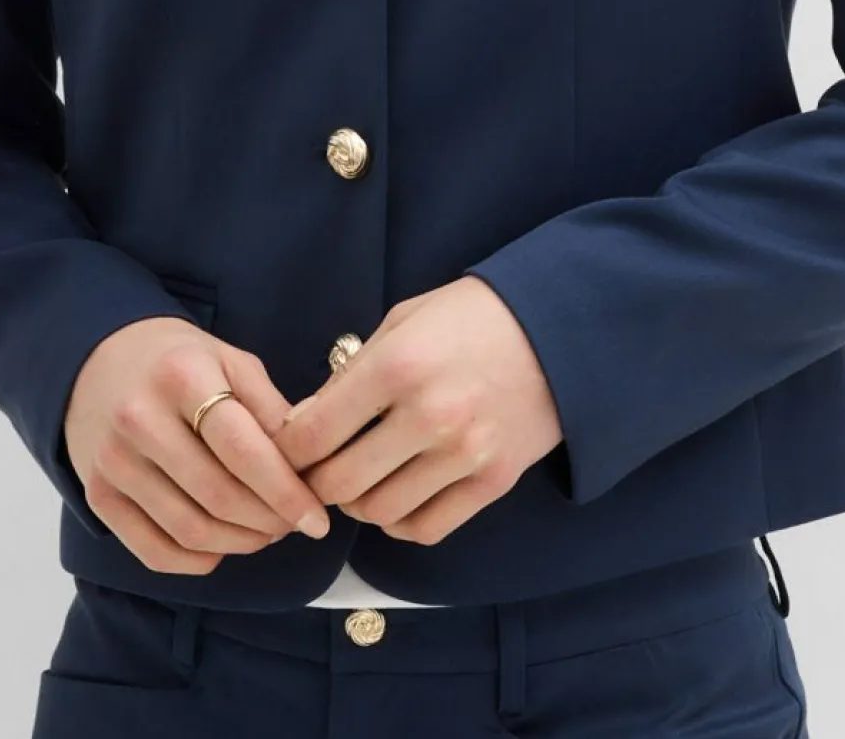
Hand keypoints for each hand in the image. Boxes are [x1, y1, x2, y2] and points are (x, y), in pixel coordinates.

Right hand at [62, 315, 331, 574]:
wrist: (99, 361)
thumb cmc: (180, 362)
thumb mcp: (231, 362)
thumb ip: (271, 409)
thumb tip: (312, 465)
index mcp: (182, 376)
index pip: (242, 449)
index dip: (286, 491)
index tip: (318, 519)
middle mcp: (140, 419)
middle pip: (218, 496)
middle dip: (269, 521)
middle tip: (294, 523)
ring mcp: (113, 462)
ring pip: (190, 530)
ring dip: (240, 543)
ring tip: (266, 532)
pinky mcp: (98, 496)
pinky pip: (155, 552)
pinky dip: (200, 560)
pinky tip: (223, 544)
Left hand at [273, 275, 562, 545]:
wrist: (559, 328)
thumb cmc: (472, 316)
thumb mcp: (404, 321)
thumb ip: (352, 372)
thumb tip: (306, 423)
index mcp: (398, 365)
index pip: (312, 433)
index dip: (286, 448)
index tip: (284, 447)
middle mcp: (429, 416)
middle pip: (339, 483)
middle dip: (313, 483)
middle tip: (312, 472)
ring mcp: (464, 455)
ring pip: (378, 513)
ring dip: (355, 504)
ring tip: (355, 481)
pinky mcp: (493, 483)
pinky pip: (426, 528)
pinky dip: (398, 523)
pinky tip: (394, 498)